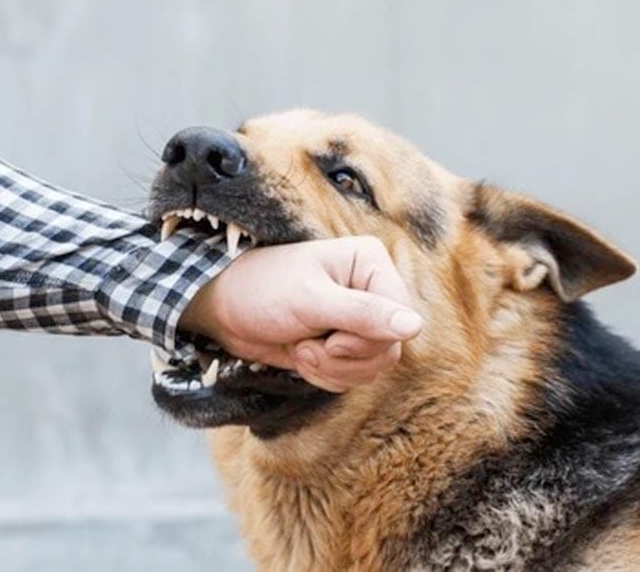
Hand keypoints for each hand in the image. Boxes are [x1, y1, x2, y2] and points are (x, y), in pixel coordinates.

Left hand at [178, 236, 422, 391]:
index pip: (401, 317)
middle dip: (344, 358)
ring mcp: (359, 320)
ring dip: (333, 369)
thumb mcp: (311, 301)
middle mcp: (372, 290)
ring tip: (301, 349)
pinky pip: (354, 375)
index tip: (330, 338)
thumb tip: (416, 326)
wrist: (224, 310)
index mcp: (370, 264)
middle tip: (309, 345)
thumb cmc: (262, 291)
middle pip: (390, 348)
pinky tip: (301, 356)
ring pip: (373, 367)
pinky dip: (326, 376)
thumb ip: (364, 314)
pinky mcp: (344, 344)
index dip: (368, 339)